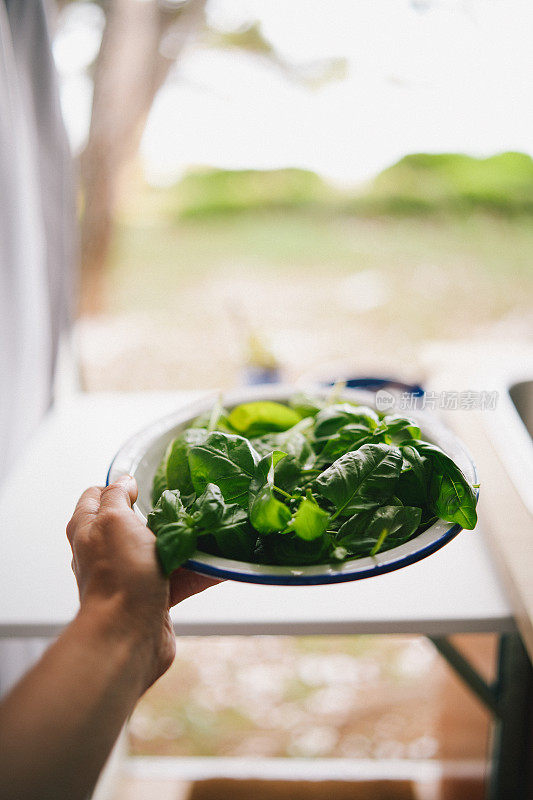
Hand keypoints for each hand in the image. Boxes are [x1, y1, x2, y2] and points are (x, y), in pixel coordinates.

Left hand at [66, 476, 217, 689]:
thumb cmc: (118, 574)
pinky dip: (201, 572)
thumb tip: (123, 481)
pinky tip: (224, 563)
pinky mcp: (153, 599)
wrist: (128, 636)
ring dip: (187, 542)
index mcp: (89, 529)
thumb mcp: (114, 520)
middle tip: (187, 502)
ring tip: (213, 527)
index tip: (148, 482)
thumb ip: (117, 496)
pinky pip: (181, 578)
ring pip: (162, 551)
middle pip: (134, 523)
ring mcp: (130, 576)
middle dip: (161, 513)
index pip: (96, 496)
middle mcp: (106, 552)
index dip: (119, 485)